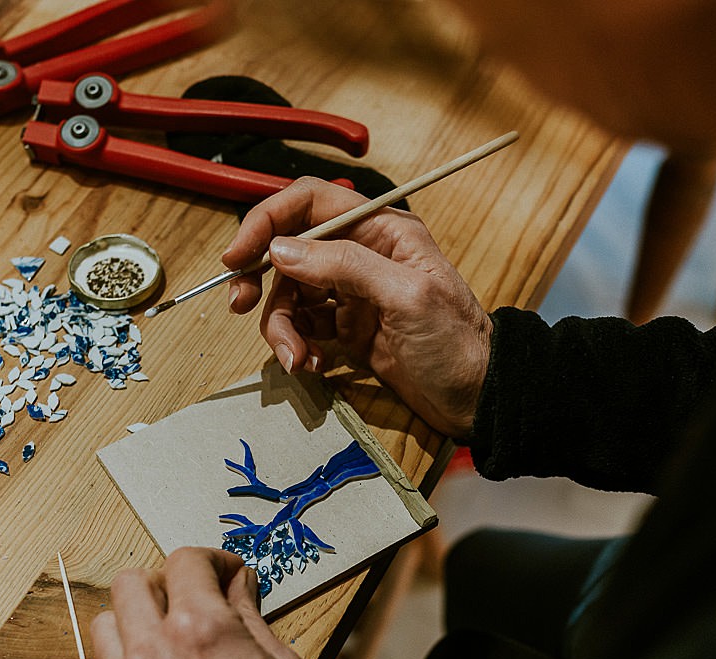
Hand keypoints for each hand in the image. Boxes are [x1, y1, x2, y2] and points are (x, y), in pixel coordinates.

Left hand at [91, 547, 342, 658]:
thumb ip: (247, 619)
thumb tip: (235, 588)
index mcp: (200, 631)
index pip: (184, 562)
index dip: (212, 561)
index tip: (227, 574)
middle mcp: (153, 656)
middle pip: (130, 584)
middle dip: (164, 582)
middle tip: (195, 599)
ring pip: (106, 626)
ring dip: (136, 620)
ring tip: (172, 637)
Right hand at [223, 177, 491, 437]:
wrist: (477, 399)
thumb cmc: (457, 343)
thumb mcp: (407, 296)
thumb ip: (345, 266)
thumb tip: (282, 249)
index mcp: (381, 230)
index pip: (310, 203)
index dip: (267, 221)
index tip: (238, 255)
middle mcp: (363, 254)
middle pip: (290, 250)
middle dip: (262, 279)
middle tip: (241, 305)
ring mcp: (352, 292)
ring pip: (291, 295)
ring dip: (281, 327)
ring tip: (296, 359)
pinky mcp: (347, 329)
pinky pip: (303, 328)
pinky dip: (297, 346)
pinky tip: (312, 366)